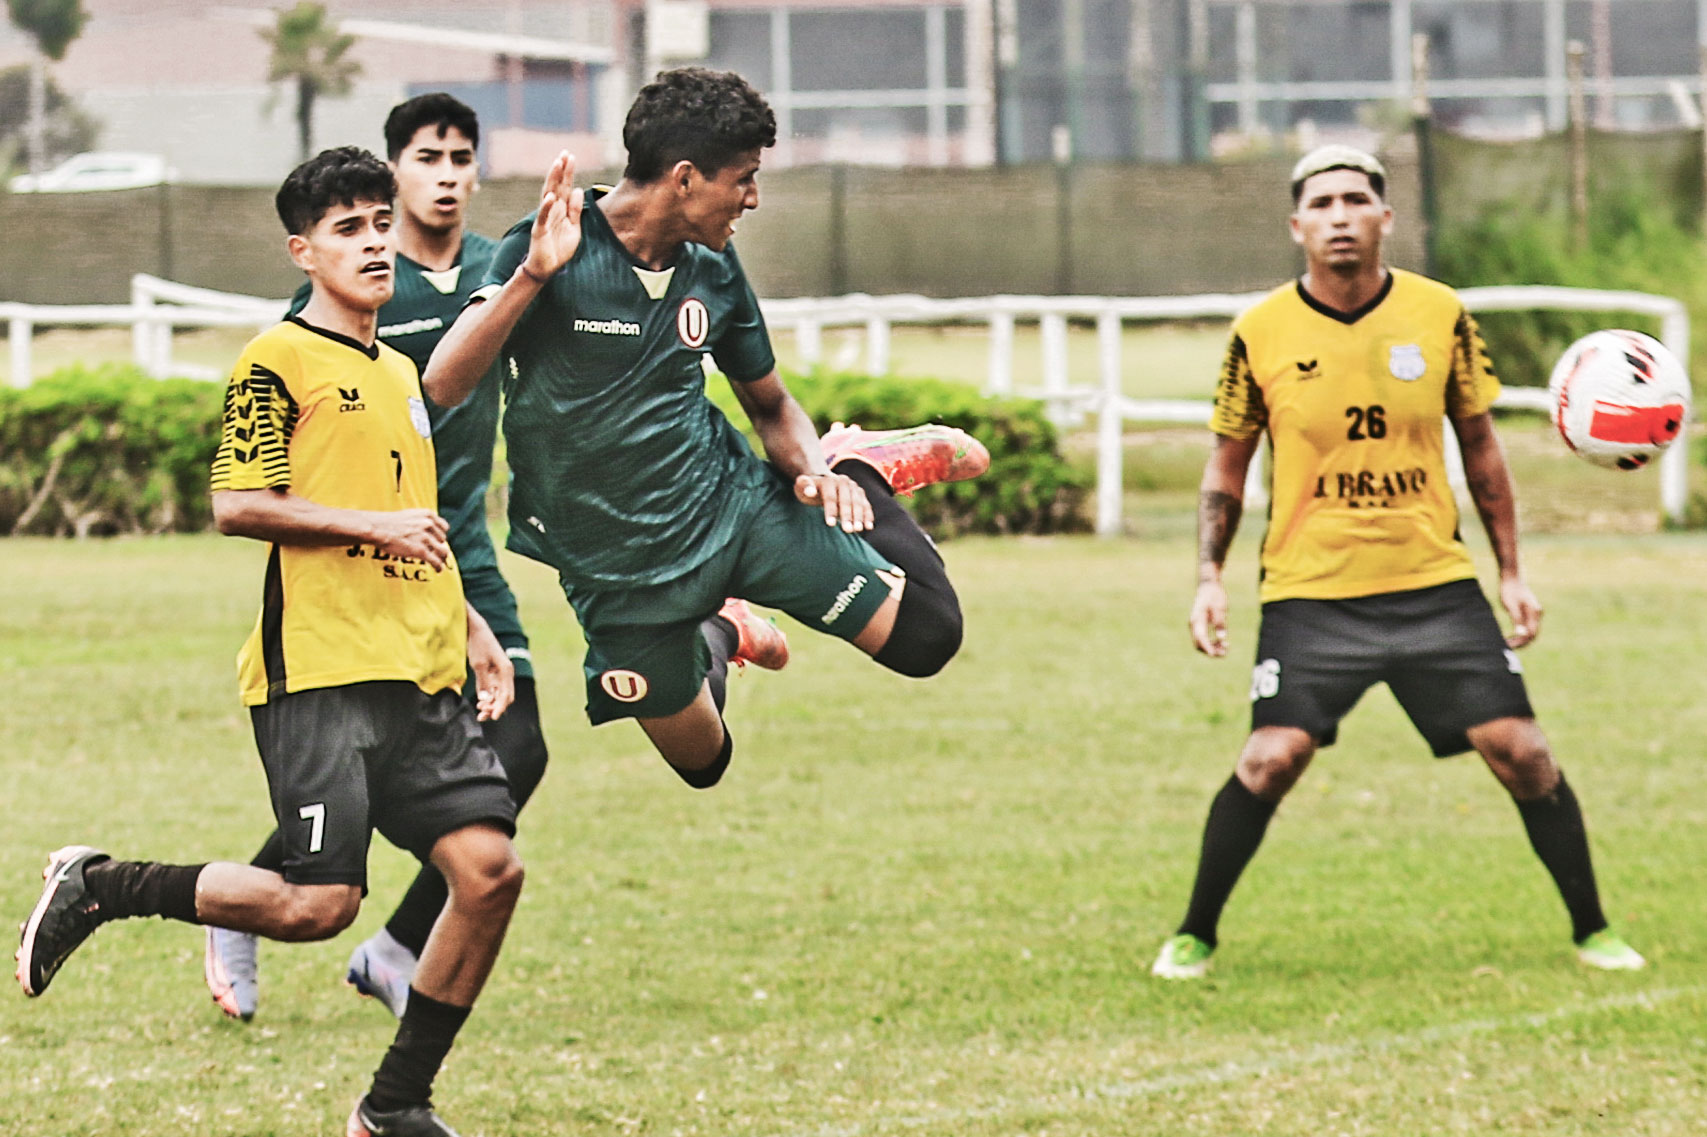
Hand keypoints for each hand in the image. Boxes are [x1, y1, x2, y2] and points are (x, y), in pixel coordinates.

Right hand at [369, 509, 449, 569]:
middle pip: (442, 540)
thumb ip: (421, 521)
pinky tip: (438, 570)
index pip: (444, 528)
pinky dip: (439, 567)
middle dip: (437, 546)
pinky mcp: (421, 551)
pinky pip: (436, 561)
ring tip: (439, 563)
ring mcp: (426, 538)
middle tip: (433, 553)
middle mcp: (429, 525)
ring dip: (441, 558)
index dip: (440, 536)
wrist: (377, 528)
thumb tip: (428, 531)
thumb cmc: (388, 523)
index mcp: (427, 515)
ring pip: (442, 551)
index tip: (437, 541)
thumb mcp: (409, 515)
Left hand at [466, 607, 514, 720]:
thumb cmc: (478, 644)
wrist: (475, 629)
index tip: (492, 717)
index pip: (506, 694)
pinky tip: (480, 704)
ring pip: (499, 695)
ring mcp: (500, 674)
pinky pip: (493, 690)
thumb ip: (483, 682)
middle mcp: (506, 674)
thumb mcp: (478, 663)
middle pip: (504, 697)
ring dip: (491, 705)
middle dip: (494, 708)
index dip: (500, 707)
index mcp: (506, 670)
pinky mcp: (493, 674)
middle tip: (480, 716)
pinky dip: (488, 698)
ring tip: (479, 712)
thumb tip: (486, 699)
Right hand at [524, 152, 583, 280]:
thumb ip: (575, 210)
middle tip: (565, 153)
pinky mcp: (540, 230)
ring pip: (548, 195)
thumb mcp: (574, 228)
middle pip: (556, 186)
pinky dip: (547, 206)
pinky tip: (551, 196)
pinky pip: (543, 216)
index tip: (571, 156)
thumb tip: (578, 190)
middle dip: (561, 170)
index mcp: (560, 209)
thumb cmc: (559, 249)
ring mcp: (544, 218)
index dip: (568, 172)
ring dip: (552, 180)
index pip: (564, 187)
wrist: (546, 268)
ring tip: (557, 165)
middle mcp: (551, 210)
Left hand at [795, 472, 873, 531]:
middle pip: (846, 501)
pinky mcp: (860, 494)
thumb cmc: (808, 489)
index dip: (831, 511)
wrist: (821, 482)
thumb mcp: (801, 486)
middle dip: (847, 516)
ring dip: (859, 517)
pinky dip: (868, 515)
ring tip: (858, 529)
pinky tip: (869, 526)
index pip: (830, 497)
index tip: (831, 524)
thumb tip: (810, 491)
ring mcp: (853, 487)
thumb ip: (804, 486)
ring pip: (858, 503)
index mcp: (829, 480)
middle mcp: (843, 481)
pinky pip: (866, 505)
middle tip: (848, 530)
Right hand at [1189, 579, 1230, 656]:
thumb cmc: (1215, 595)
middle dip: (1210, 651)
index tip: (1215, 655)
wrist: (1209, 585)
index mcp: (1197, 620)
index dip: (1208, 648)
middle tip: (1225, 653)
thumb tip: (1222, 638)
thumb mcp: (1220, 607)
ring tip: (1226, 649)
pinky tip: (1223, 643)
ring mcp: (1196, 625)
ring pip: (1200, 643)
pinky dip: (1211, 643)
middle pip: (1198, 644)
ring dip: (1212, 648)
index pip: (1201, 638)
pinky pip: (1203, 639)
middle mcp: (1194, 624)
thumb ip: (1220, 622)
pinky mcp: (1200, 625)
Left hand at [1500, 576, 1542, 647]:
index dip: (1520, 642)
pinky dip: (1519, 634)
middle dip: (1520, 643)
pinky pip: (1527, 628)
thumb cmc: (1509, 590)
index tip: (1507, 646)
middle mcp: (1537, 614)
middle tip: (1506, 647)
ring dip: (1520, 640)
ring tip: (1506, 644)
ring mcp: (1534, 614)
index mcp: (1535, 612)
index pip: (1531, 634)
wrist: (1511, 578)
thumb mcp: (1510, 605)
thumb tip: (1522, 634)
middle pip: (1532, 635)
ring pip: (1530, 632)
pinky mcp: (1529, 614)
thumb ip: (1517, 619)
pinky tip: (1509, 637)